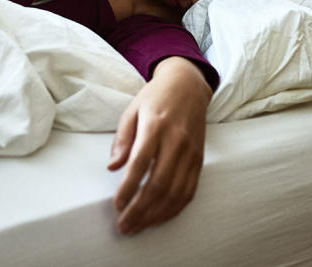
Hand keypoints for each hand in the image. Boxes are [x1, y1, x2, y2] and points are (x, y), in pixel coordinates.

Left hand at [107, 56, 211, 234]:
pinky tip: (159, 218)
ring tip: (138, 227)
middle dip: (140, 210)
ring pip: (176, 192)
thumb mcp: (132, 110)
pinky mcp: (199, 160)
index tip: (116, 205)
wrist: (188, 85)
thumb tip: (112, 167)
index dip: (128, 188)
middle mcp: (177, 141)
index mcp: (156, 126)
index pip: (141, 163)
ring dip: (156, 215)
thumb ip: (122, 139)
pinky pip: (189, 191)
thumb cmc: (155, 97)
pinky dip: (174, 209)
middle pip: (159, 184)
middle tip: (124, 226)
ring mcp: (191, 152)